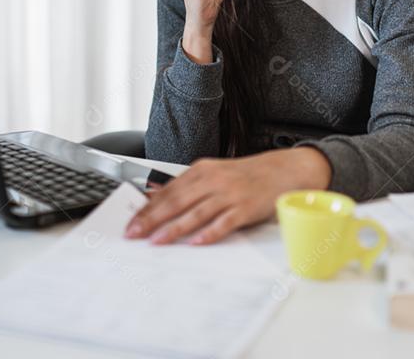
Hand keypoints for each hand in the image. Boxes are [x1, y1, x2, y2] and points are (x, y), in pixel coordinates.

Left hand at [124, 147, 331, 245]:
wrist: (283, 170)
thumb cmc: (245, 176)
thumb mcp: (213, 173)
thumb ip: (187, 187)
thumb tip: (154, 197)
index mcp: (202, 170)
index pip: (168, 191)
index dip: (147, 207)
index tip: (130, 221)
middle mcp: (213, 180)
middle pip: (177, 201)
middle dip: (152, 219)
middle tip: (134, 233)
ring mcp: (230, 194)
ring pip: (196, 213)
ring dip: (174, 228)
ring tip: (156, 241)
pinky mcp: (245, 208)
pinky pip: (224, 222)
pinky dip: (209, 233)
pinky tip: (196, 243)